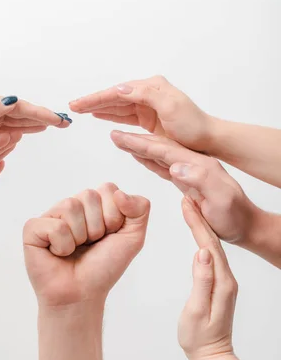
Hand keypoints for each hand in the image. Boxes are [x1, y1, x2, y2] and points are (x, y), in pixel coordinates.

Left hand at [0, 90, 71, 172]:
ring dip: (37, 121)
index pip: (19, 106)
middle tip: (66, 123)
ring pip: (17, 118)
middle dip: (44, 116)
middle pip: (21, 110)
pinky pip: (9, 126)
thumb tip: (13, 100)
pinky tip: (32, 130)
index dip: (41, 113)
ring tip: (56, 124)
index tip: (59, 120)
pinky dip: (23, 127)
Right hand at [23, 183, 149, 307]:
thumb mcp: (133, 238)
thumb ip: (140, 209)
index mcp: (93, 204)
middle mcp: (71, 206)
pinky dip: (62, 246)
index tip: (108, 236)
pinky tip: (57, 254)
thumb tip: (119, 193)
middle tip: (89, 245)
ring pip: (71, 207)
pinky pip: (55, 226)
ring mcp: (50, 215)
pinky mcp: (33, 228)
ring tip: (74, 250)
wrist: (82, 294)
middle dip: (97, 227)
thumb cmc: (103, 267)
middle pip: (89, 195)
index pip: (108, 189)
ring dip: (79, 237)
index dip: (114, 217)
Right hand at [70, 76, 209, 150]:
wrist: (207, 140)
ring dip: (99, 107)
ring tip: (82, 110)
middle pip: (114, 97)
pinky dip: (111, 115)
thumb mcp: (170, 106)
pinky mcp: (149, 119)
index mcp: (152, 87)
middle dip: (93, 101)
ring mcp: (148, 106)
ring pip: (117, 106)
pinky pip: (125, 115)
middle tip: (73, 107)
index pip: (118, 92)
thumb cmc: (192, 124)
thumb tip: (120, 89)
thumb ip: (145, 95)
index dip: (96, 98)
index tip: (79, 104)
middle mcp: (148, 93)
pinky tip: (100, 116)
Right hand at [110, 130, 258, 244]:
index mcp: (198, 166)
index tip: (120, 136)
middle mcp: (192, 165)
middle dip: (135, 140)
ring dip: (139, 147)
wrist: (245, 225)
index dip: (140, 143)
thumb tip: (176, 166)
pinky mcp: (186, 183)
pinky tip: (140, 156)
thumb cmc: (235, 216)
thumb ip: (200, 180)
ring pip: (159, 156)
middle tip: (113, 134)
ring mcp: (188, 173)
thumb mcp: (221, 199)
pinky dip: (148, 159)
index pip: (163, 150)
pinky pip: (163, 167)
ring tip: (121, 139)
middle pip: (158, 148)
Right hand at [178, 198, 237, 359]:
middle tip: (186, 198)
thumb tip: (202, 253)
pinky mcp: (219, 285)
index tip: (186, 204)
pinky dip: (203, 241)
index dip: (197, 223)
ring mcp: (224, 282)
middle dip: (199, 219)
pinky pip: (211, 257)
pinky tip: (197, 236)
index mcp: (222, 282)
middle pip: (211, 242)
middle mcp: (227, 279)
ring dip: (201, 227)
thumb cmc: (199, 337)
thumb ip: (202, 281)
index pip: (208, 245)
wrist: (212, 356)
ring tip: (190, 210)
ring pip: (211, 248)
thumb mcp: (198, 310)